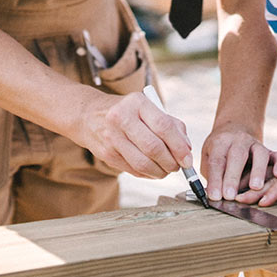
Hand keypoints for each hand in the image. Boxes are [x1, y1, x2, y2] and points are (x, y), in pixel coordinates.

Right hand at [78, 89, 193, 178]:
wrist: (88, 115)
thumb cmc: (127, 111)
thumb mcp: (148, 107)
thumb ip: (171, 124)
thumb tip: (187, 148)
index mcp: (137, 103)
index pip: (164, 126)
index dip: (179, 146)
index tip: (188, 159)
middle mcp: (122, 118)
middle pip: (153, 148)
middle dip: (171, 162)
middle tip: (178, 167)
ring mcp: (112, 137)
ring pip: (143, 163)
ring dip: (160, 172)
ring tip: (166, 170)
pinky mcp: (106, 154)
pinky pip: (133, 169)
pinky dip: (148, 173)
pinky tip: (152, 170)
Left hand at [200, 124, 276, 200]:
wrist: (235, 131)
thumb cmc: (220, 151)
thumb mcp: (208, 158)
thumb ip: (211, 175)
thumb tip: (213, 195)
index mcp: (221, 141)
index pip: (217, 160)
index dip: (215, 179)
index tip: (215, 196)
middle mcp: (240, 140)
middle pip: (237, 156)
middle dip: (233, 177)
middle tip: (229, 196)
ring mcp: (257, 144)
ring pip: (260, 155)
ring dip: (258, 171)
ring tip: (255, 187)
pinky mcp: (270, 151)